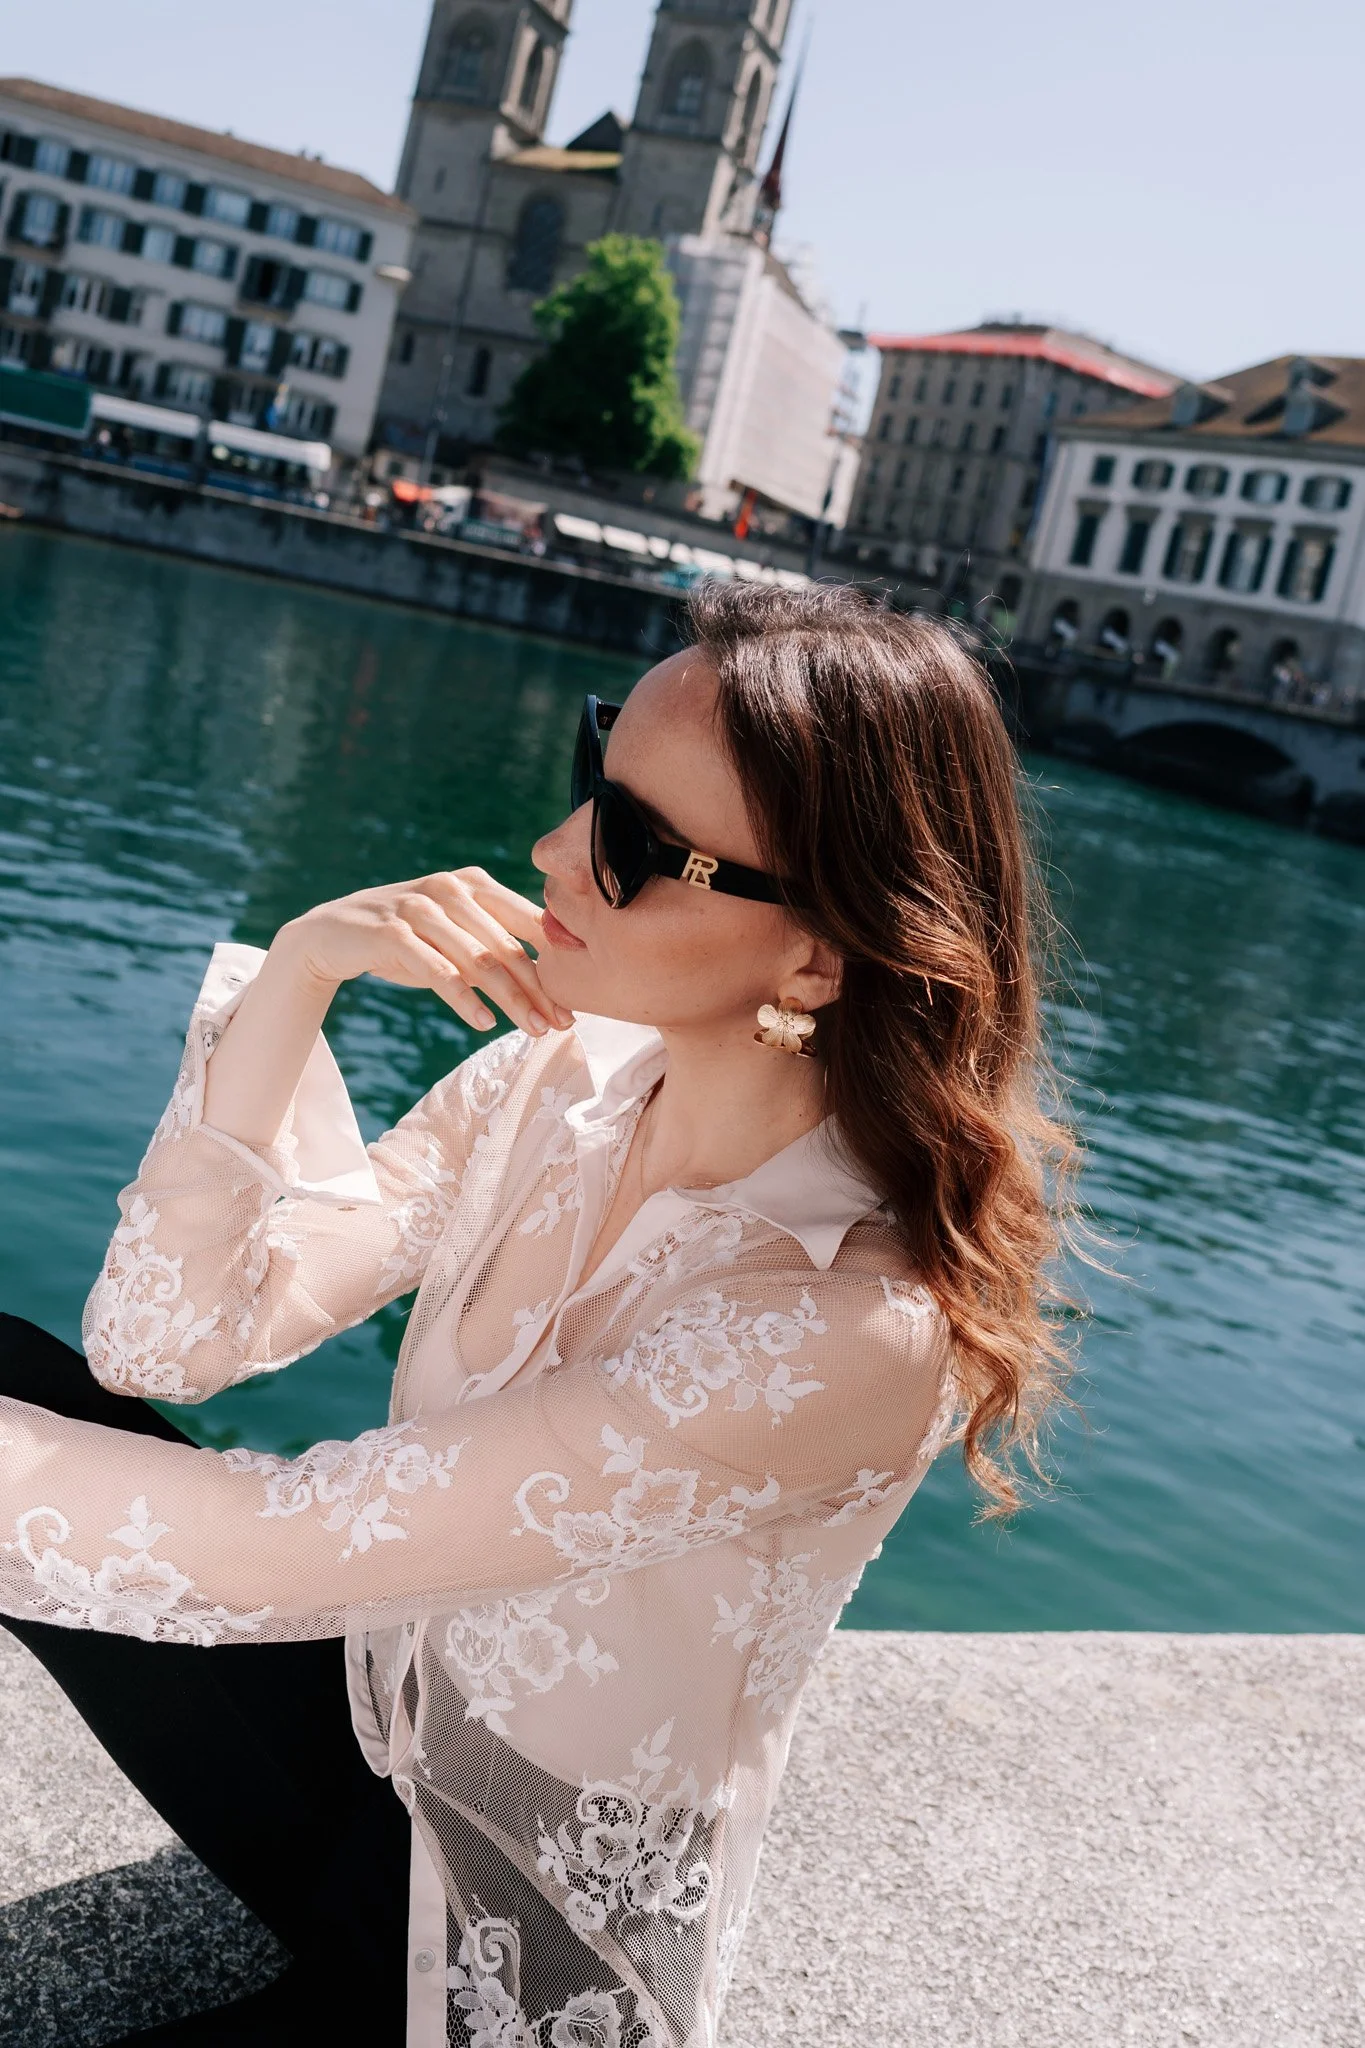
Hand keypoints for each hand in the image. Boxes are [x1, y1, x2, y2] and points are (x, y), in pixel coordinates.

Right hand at [274, 868, 574, 1037]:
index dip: (557, 960)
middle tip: (563, 1023)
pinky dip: (463, 999)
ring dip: (511, 998)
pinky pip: (437, 970)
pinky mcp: (391, 933)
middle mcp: (449, 889)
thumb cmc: (406, 938)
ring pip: (478, 959)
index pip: (526, 922)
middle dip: (540, 988)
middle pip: (507, 945)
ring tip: (534, 1029)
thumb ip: (495, 943)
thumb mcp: (454, 935)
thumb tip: (554, 974)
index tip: (580, 996)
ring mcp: (418, 908)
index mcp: (474, 884)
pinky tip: (484, 1023)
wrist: (330, 935)